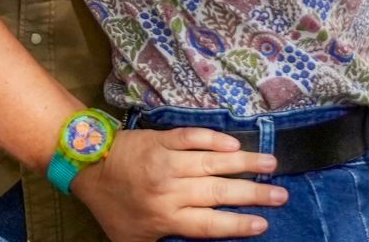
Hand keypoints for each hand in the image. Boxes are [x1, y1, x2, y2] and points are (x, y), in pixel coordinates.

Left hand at [70, 128, 284, 240]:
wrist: (87, 165)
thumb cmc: (112, 207)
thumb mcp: (133, 239)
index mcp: (166, 217)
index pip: (210, 224)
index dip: (237, 224)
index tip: (263, 224)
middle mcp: (171, 190)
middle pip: (219, 193)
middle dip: (253, 194)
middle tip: (281, 194)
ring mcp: (168, 161)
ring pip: (213, 162)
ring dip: (245, 163)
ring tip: (272, 164)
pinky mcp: (163, 139)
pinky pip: (194, 138)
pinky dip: (215, 140)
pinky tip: (236, 144)